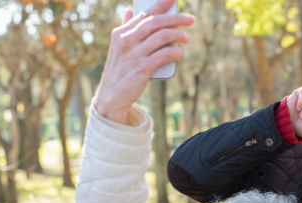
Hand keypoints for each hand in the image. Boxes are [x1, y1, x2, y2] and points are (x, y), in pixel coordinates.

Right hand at [93, 0, 194, 124]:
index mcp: (121, 33)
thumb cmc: (119, 69)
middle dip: (176, 18)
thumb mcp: (118, 46)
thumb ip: (125, 28)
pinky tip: (180, 53)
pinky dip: (175, 52)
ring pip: (162, 36)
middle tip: (190, 19)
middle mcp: (127, 40)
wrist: (112, 95)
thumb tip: (129, 10)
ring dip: (178, 35)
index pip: (144, 14)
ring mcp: (135, 54)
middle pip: (156, 22)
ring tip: (186, 38)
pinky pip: (165, 55)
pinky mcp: (143, 68)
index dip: (160, 5)